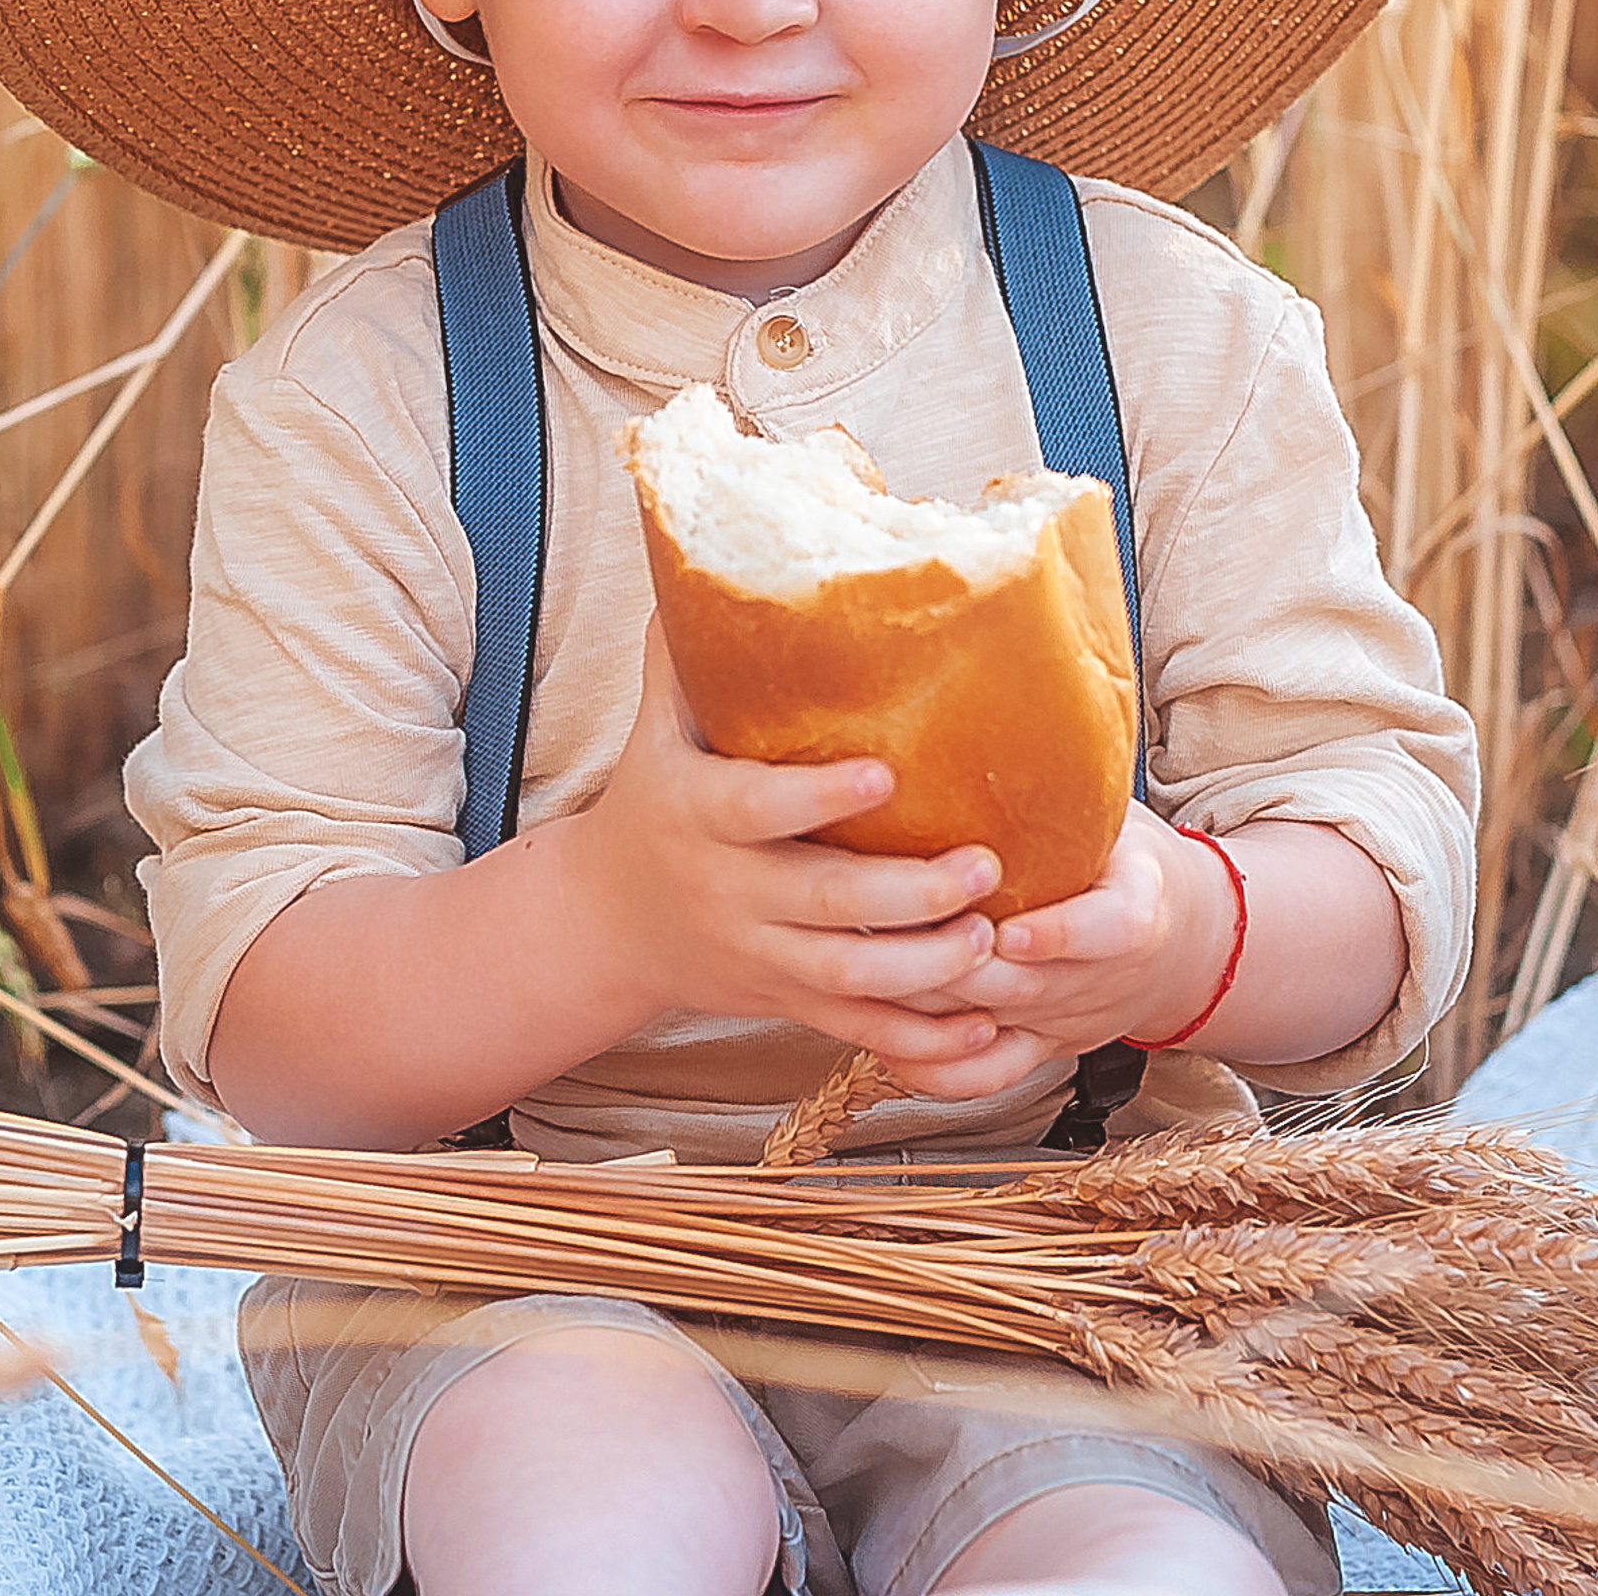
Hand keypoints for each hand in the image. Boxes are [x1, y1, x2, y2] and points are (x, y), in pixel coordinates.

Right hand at [554, 620, 1010, 1074]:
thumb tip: (700, 553)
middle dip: (907, 894)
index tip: (885, 771)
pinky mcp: (786, 1001)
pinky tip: (985, 1035)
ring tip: (991, 940)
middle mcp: (729, 892)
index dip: (817, 796)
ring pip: (844, 977)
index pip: (757, 808)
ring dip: (923, 968)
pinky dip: (919, 1044)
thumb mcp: (655, 725)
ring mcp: (759, 955)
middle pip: (822, 905)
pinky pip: (856, 1031)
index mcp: (697, 814)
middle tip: (984, 866)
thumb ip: (685, 650)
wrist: (606, 924)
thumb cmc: (652, 799)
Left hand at [894, 805, 1239, 1097]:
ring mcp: (1063, 1022)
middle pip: (1021, 986)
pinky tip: (883, 1035)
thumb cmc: (1133, 863)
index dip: (1059, 935)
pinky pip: (984, 1078)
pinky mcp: (1038, 1050)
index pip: (1110, 931)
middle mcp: (1100, 979)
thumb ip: (1078, 786)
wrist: (1184, 944)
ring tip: (862, 965)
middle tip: (883, 924)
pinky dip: (932, 1066)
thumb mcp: (1126, 816)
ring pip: (986, 1031)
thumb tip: (1023, 700)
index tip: (1010, 926)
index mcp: (1136, 912)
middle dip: (949, 960)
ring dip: (922, 1004)